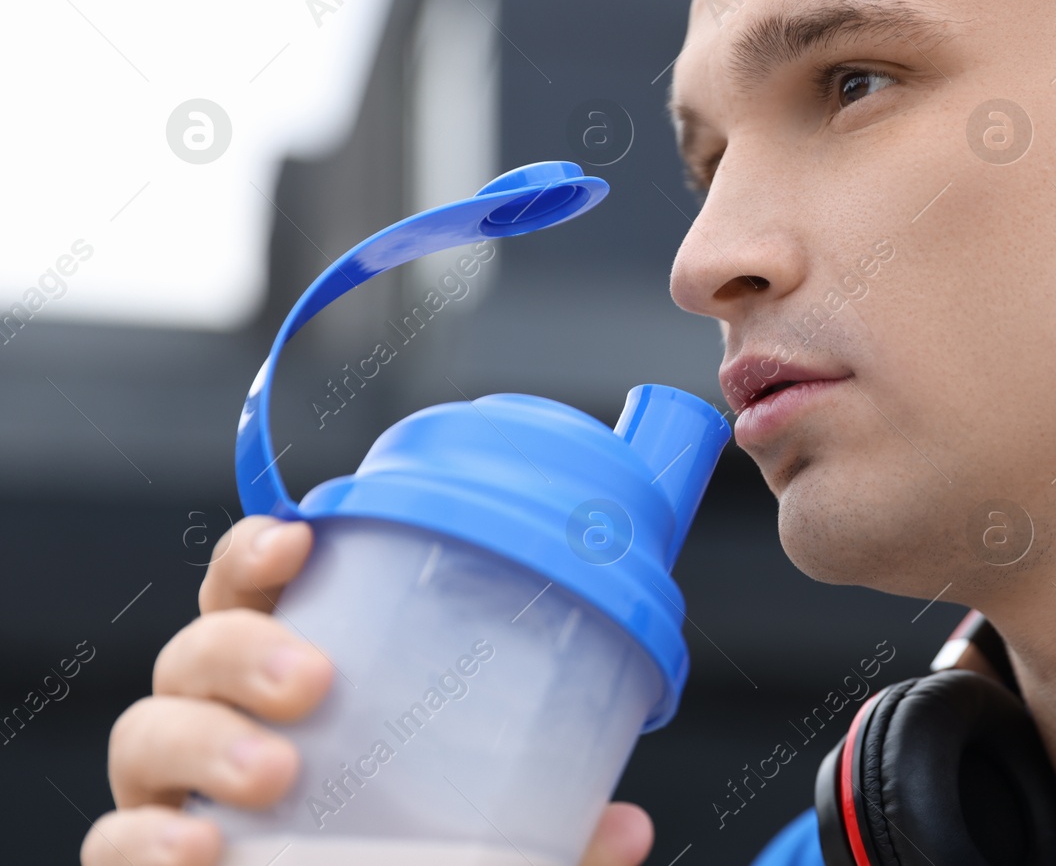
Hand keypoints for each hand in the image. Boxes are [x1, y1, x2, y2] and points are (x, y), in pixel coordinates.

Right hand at [82, 515, 653, 865]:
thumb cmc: (405, 860)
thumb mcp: (487, 845)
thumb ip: (549, 839)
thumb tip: (625, 830)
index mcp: (291, 682)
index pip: (257, 592)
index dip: (261, 551)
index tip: (300, 538)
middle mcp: (221, 726)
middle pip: (197, 649)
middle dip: (244, 646)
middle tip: (315, 682)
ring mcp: (173, 794)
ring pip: (146, 729)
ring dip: (206, 736)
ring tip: (274, 768)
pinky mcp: (146, 860)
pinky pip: (114, 839)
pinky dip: (146, 836)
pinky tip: (199, 844)